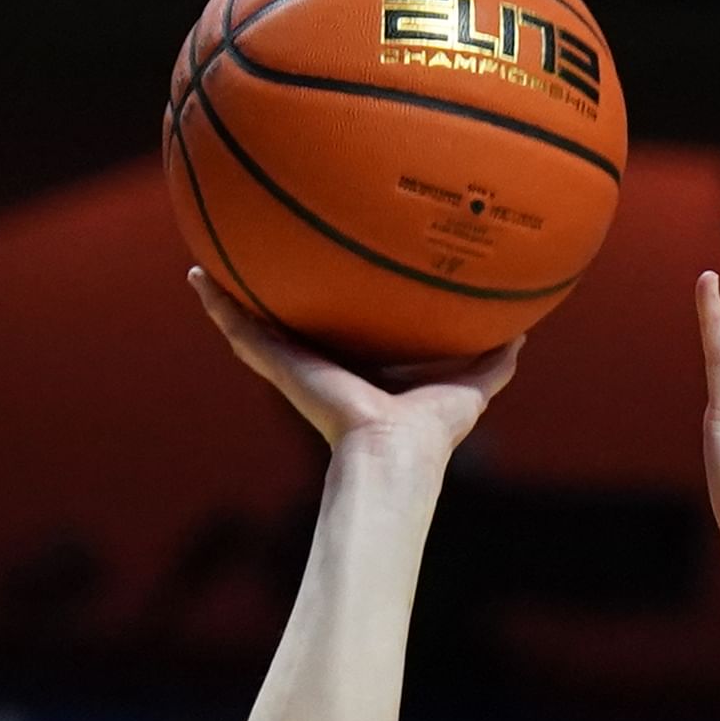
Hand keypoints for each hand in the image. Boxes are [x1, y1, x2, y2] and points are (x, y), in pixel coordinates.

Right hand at [191, 268, 518, 465]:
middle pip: (292, 332)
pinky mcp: (280, 365)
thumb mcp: (469, 386)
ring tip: (204, 269)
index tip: (326, 289)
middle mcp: (324, 371)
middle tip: (254, 271)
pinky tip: (197, 277)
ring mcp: (296, 368)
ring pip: (256, 330)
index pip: (344, 343)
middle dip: (274, 306)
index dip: (336, 319)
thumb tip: (522, 335)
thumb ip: (493, 363)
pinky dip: (217, 306)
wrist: (394, 452)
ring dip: (229, 302)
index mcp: (362, 378)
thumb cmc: (430, 433)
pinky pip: (242, 331)